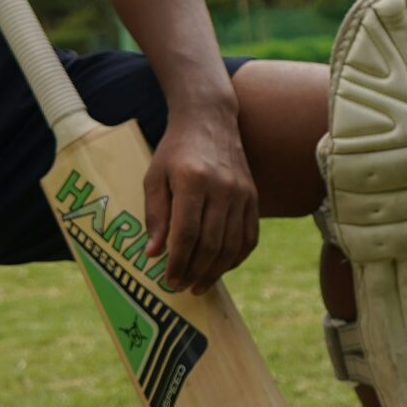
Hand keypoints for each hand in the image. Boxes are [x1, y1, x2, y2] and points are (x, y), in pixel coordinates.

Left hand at [143, 104, 258, 295]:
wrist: (209, 120)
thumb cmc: (174, 151)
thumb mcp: (154, 177)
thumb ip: (155, 215)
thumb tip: (154, 254)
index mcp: (193, 181)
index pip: (187, 234)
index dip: (178, 262)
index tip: (168, 281)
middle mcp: (222, 188)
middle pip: (212, 244)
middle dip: (195, 272)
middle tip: (182, 287)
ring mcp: (242, 192)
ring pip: (232, 245)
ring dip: (216, 271)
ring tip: (199, 285)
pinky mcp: (253, 197)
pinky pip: (249, 236)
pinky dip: (236, 258)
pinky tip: (221, 268)